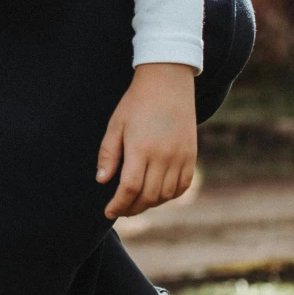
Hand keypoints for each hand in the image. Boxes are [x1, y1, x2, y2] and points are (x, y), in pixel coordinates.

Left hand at [98, 63, 197, 218]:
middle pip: (148, 196)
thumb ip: (108, 154)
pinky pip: (182, 186)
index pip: (129, 188)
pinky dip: (170, 195)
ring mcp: (180, 157)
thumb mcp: (116, 125)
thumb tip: (102, 180)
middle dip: (132, 208)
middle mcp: (163, 156)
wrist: (168, 83)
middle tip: (121, 209)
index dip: (118, 204)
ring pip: (166, 195)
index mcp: (140, 149)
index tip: (109, 211)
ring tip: (137, 202)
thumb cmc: (136, 103)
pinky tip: (158, 194)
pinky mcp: (191, 155)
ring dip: (150, 204)